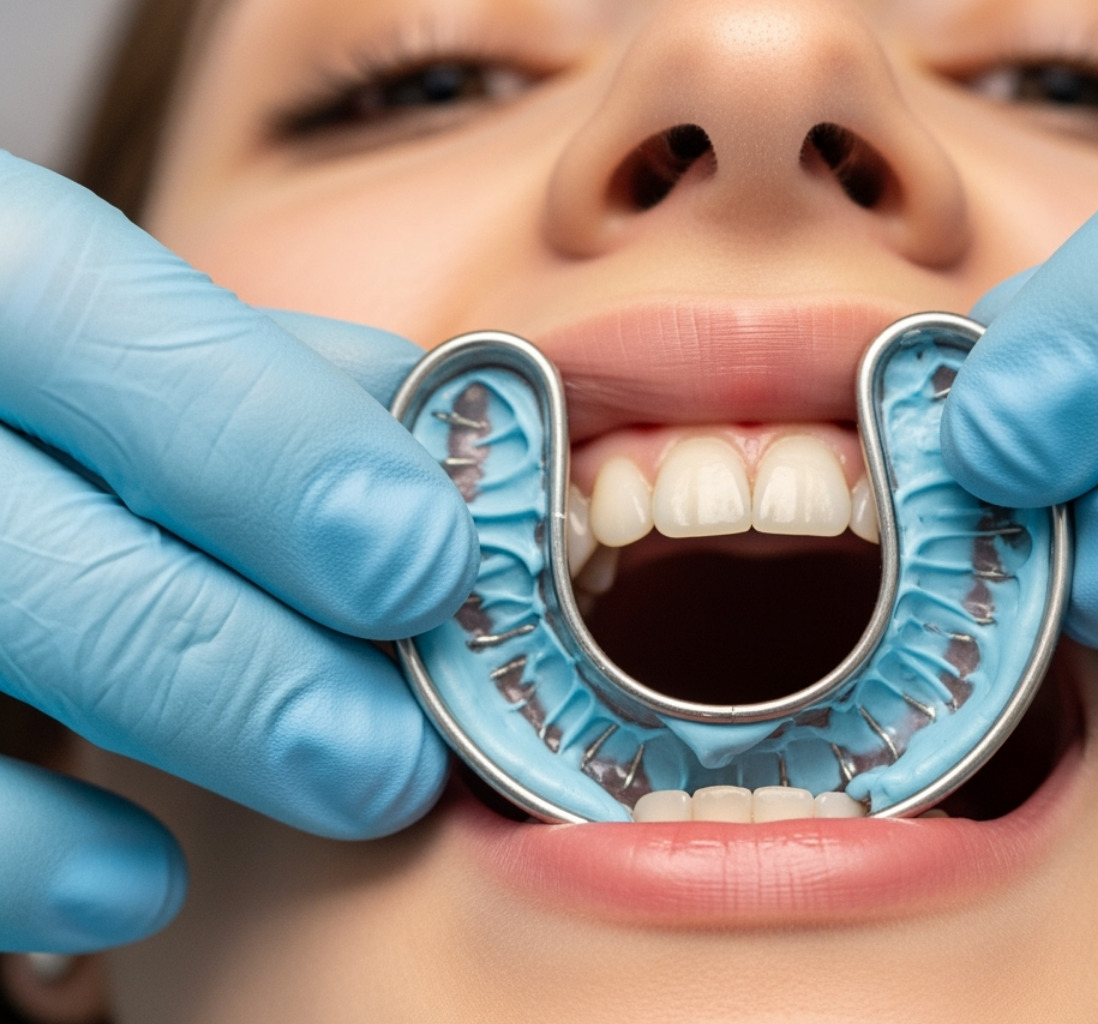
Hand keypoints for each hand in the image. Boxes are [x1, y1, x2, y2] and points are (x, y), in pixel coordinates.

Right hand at [0, 154, 477, 951]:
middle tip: (409, 741)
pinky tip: (146, 881)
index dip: (272, 444)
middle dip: (244, 645)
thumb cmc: (56, 402)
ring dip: (192, 727)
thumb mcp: (130, 334)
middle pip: (29, 523)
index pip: (91, 317)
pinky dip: (24, 850)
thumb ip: (260, 367)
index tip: (427, 561)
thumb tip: (429, 428)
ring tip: (360, 784)